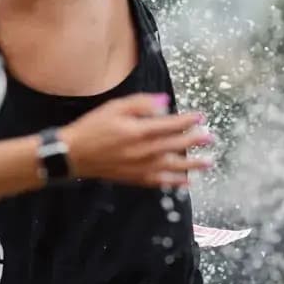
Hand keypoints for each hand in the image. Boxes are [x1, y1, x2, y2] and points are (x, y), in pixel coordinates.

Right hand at [62, 95, 213, 188]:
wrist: (72, 154)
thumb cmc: (92, 127)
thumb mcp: (114, 108)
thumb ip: (141, 104)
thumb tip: (165, 102)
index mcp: (137, 131)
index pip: (170, 125)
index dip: (187, 121)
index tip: (200, 117)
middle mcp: (142, 151)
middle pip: (175, 146)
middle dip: (195, 141)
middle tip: (211, 138)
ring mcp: (139, 167)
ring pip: (172, 166)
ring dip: (192, 164)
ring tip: (208, 162)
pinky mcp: (134, 178)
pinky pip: (159, 181)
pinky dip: (174, 182)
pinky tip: (187, 181)